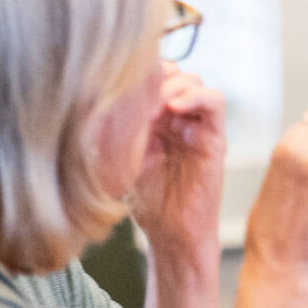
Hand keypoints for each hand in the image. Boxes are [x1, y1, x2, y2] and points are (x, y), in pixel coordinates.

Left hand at [127, 65, 227, 258]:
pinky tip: (174, 108)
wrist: (170, 235)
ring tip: (149, 110)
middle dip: (153, 77)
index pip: (151, 76)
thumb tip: (92, 100)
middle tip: (132, 97)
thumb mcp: (117, 160)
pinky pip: (214, 102)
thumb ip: (110, 132)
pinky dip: (196, 97)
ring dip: (171, 86)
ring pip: (194, 81)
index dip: (136, 73)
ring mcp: (198, 124)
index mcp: (155, 117)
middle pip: (172, 71)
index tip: (116, 87)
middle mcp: (178, 116)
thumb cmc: (144, 202)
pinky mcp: (215, 137)